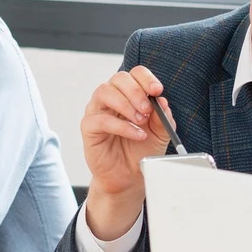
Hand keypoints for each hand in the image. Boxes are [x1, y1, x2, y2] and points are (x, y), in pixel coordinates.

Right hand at [79, 65, 172, 240]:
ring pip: (104, 92)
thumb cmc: (142, 150)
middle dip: (135, 91)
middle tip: (148, 109)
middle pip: (118, 78)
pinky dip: (121, 126)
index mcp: (129, 94)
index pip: (134, 74)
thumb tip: (163, 101)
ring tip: (141, 121)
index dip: (145, 78)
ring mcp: (97, 111)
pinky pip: (101, 119)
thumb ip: (163, 118)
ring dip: (125, 104)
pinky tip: (136, 134)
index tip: (157, 90)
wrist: (129, 176)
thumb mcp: (160, 134)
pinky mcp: (89, 128)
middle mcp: (111, 98)